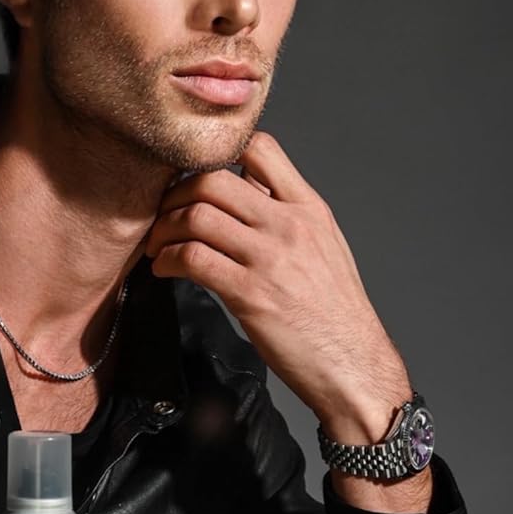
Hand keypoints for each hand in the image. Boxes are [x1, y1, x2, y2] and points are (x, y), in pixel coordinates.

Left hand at [144, 130, 412, 443]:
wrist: (354, 365)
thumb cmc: (335, 313)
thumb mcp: (323, 246)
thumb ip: (286, 215)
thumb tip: (245, 191)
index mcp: (309, 208)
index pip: (260, 148)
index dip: (217, 155)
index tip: (196, 179)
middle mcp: (289, 225)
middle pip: (214, 178)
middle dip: (176, 194)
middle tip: (164, 215)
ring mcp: (270, 259)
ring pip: (197, 215)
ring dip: (164, 229)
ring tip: (158, 246)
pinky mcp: (251, 294)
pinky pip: (193, 258)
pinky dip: (167, 259)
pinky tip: (165, 269)